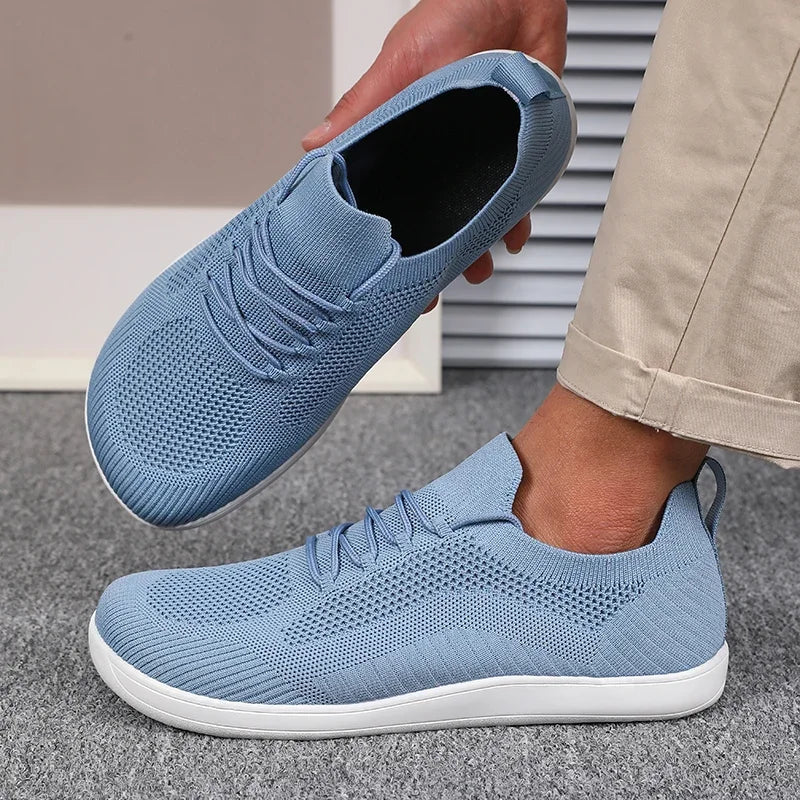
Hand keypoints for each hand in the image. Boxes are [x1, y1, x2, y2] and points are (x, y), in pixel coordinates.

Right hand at [302, 0, 567, 310]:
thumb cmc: (453, 15)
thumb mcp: (400, 64)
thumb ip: (363, 107)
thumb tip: (313, 146)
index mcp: (403, 144)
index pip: (386, 201)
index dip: (383, 241)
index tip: (378, 276)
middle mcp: (436, 159)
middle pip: (429, 221)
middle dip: (429, 260)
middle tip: (426, 292)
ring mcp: (475, 160)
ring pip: (471, 219)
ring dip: (473, 250)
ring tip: (474, 271)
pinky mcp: (512, 154)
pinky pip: (514, 198)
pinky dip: (515, 221)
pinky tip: (513, 237)